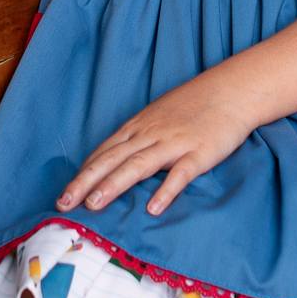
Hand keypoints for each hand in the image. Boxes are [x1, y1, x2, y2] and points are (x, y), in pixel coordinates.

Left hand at [56, 73, 255, 217]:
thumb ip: (139, 138)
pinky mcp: (200, 153)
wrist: (233, 89)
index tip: (64, 195)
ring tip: (94, 205)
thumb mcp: (159, 116)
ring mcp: (174, 143)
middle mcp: (150, 134)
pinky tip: (154, 208)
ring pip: (137, 165)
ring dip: (114, 185)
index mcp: (138, 127)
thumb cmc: (195, 104)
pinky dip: (166, 190)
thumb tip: (117, 160)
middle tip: (64, 203)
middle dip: (86, 182)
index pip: (104, 153)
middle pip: (112, 160)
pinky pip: (180, 173)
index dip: (82, 174)